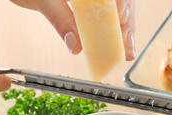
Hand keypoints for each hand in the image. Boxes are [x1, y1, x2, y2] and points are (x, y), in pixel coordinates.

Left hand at [11, 0, 135, 59]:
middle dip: (126, 23)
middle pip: (120, 1)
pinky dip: (109, 33)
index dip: (122, 1)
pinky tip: (115, 48)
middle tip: (127, 45)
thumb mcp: (44, 0)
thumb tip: (75, 44)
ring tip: (127, 51)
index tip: (121, 17)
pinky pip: (104, 17)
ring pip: (115, 10)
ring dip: (122, 31)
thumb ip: (60, 19)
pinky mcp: (90, 5)